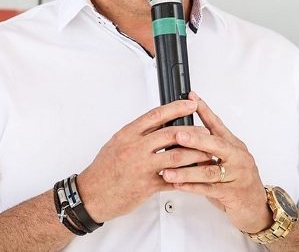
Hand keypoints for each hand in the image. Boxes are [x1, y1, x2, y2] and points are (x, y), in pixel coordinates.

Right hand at [76, 99, 212, 222]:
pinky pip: (172, 180)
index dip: (176, 108)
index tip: (190, 104)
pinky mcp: (147, 186)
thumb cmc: (104, 169)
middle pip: (170, 134)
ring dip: (195, 154)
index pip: (156, 115)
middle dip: (192, 132)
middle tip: (205, 131)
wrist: (92, 194)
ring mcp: (142, 167)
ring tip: (206, 153)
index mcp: (128, 134)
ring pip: (176, 156)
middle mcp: (135, 148)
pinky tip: (196, 175)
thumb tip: (160, 122)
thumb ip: (138, 133)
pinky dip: (186, 177)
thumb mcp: (118, 143)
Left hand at [162, 92, 271, 233]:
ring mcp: (236, 175)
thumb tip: (184, 136)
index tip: (192, 98)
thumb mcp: (227, 160)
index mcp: (234, 146)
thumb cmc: (239, 181)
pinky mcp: (232, 193)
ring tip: (167, 168)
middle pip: (215, 145)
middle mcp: (237, 157)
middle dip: (195, 139)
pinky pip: (209, 189)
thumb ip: (210, 149)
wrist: (257, 207)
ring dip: (185, 170)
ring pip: (209, 170)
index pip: (218, 125)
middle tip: (177, 135)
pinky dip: (191, 187)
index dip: (205, 111)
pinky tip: (177, 185)